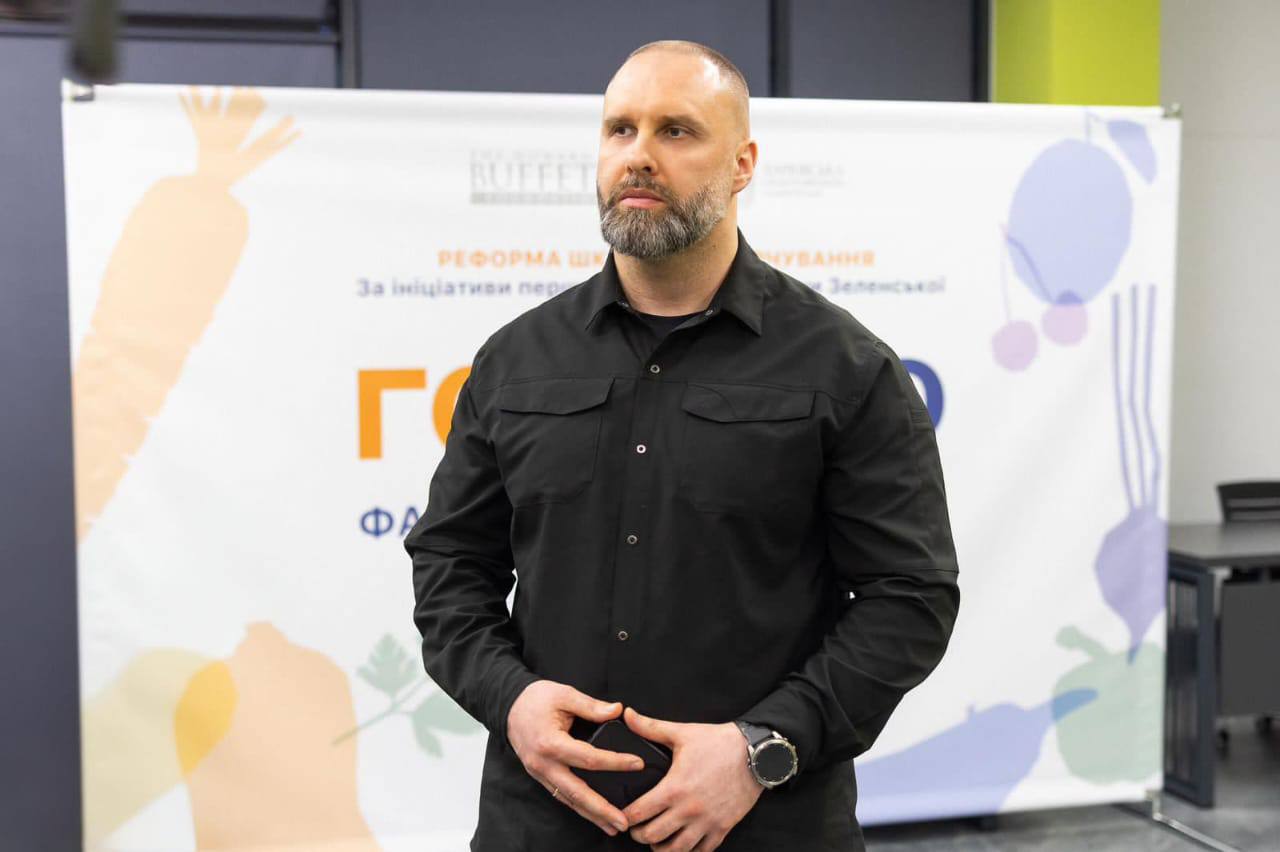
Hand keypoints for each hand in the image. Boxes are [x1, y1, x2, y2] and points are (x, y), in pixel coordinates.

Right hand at [506, 679, 645, 836]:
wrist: (509, 707)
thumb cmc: (535, 699)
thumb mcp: (564, 694)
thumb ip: (591, 705)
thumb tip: (618, 710)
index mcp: (550, 743)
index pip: (589, 758)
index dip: (615, 762)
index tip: (637, 764)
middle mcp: (544, 764)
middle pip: (577, 792)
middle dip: (601, 809)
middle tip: (624, 822)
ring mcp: (540, 774)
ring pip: (568, 800)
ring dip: (591, 814)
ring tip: (613, 826)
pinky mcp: (540, 776)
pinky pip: (561, 795)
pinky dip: (578, 806)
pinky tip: (593, 813)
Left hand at [621, 707, 763, 850]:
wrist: (754, 753)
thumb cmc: (717, 743)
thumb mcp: (681, 733)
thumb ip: (650, 727)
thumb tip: (628, 715)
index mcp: (674, 788)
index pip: (639, 813)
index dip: (625, 818)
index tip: (623, 816)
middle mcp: (689, 810)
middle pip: (652, 837)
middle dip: (639, 835)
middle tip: (636, 829)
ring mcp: (707, 822)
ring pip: (676, 850)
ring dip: (661, 849)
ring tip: (656, 842)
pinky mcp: (722, 828)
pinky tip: (682, 844)